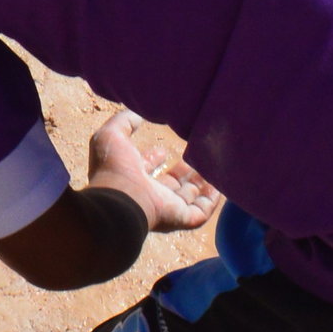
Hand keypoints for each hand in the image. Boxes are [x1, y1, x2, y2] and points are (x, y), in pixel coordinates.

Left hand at [86, 112, 220, 235]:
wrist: (121, 198)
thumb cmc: (114, 168)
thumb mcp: (112, 136)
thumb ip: (125, 122)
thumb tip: (139, 113)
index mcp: (132, 178)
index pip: (145, 169)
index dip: (154, 158)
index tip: (163, 149)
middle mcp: (149, 194)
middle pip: (169, 185)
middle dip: (182, 172)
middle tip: (195, 156)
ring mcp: (166, 208)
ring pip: (187, 198)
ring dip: (200, 185)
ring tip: (213, 168)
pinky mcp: (180, 218)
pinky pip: (201, 212)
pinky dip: (211, 200)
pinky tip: (220, 185)